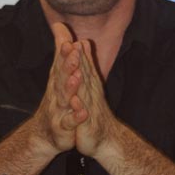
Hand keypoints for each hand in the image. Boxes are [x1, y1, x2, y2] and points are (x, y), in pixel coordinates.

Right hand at [33, 23, 87, 153]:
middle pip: (61, 77)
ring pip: (64, 98)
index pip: (61, 65)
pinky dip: (75, 117)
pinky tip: (82, 112)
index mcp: (58, 82)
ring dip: (70, 87)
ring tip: (77, 76)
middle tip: (72, 51)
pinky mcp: (62, 128)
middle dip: (67, 65)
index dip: (65, 53)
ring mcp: (58, 111)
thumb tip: (60, 26)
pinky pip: (69, 122)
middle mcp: (56, 94)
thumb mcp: (58, 76)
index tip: (70, 40)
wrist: (45, 135)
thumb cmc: (55, 101)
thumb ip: (61, 52)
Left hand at [73, 40, 115, 156]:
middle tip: (72, 45)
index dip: (75, 51)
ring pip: (84, 94)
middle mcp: (90, 93)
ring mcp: (89, 108)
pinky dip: (79, 109)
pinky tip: (74, 102)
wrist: (105, 138)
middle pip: (84, 75)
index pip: (82, 65)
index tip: (69, 36)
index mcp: (88, 84)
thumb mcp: (88, 85)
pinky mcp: (87, 124)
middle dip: (78, 61)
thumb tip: (83, 41)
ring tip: (75, 72)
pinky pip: (82, 117)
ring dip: (79, 83)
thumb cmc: (94, 110)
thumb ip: (85, 63)